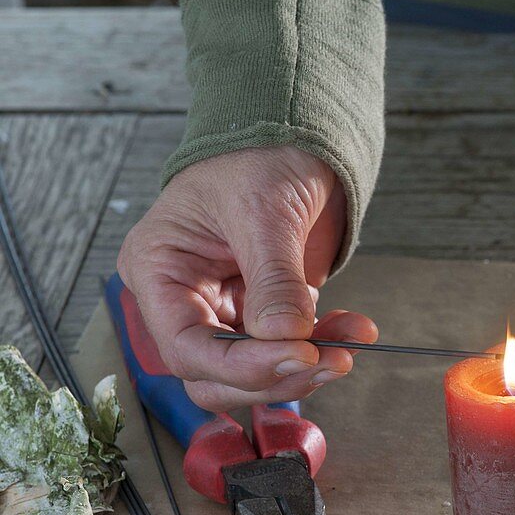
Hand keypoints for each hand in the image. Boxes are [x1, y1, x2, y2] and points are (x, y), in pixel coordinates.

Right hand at [118, 146, 377, 410]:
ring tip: (349, 348)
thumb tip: (284, 336)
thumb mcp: (263, 212)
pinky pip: (291, 349)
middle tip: (327, 360)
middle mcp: (185, 299)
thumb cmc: (257, 157)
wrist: (295, 139)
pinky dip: (325, 345)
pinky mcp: (267, 313)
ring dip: (305, 367)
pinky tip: (356, 331)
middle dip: (274, 374)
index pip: (186, 347)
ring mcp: (227, 310)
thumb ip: (273, 278)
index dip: (240, 365)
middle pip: (215, 374)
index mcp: (158, 271)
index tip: (296, 356)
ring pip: (255, 372)